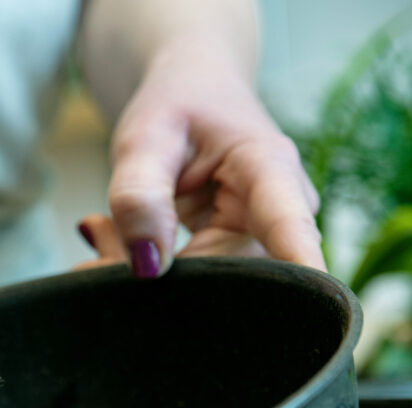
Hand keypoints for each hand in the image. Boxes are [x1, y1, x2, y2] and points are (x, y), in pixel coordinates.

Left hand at [76, 37, 323, 274]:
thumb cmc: (175, 105)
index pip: (289, 229)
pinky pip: (195, 286)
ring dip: (146, 273)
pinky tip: (118, 243)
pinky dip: (148, 272)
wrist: (194, 93)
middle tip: (99, 235)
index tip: (312, 310)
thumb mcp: (145, 137)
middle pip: (229, 277)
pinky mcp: (240, 257)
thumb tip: (148, 266)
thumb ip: (139, 195)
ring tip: (106, 229)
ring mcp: (264, 241)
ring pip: (207, 289)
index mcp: (271, 170)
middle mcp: (282, 214)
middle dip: (159, 275)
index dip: (295, 268)